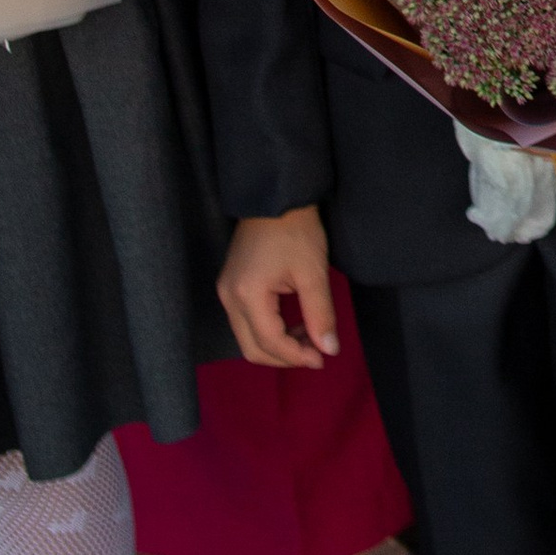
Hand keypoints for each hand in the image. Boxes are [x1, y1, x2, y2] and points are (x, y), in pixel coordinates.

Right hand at [219, 210, 338, 370]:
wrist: (275, 196)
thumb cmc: (296, 229)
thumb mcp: (313, 272)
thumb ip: (320, 314)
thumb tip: (329, 349)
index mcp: (247, 295)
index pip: (270, 342)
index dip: (297, 357)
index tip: (323, 358)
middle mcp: (229, 298)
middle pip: (252, 348)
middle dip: (285, 357)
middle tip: (316, 352)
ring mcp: (226, 291)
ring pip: (247, 338)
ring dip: (277, 345)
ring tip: (309, 336)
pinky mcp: (230, 285)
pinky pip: (245, 322)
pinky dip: (268, 331)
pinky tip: (292, 324)